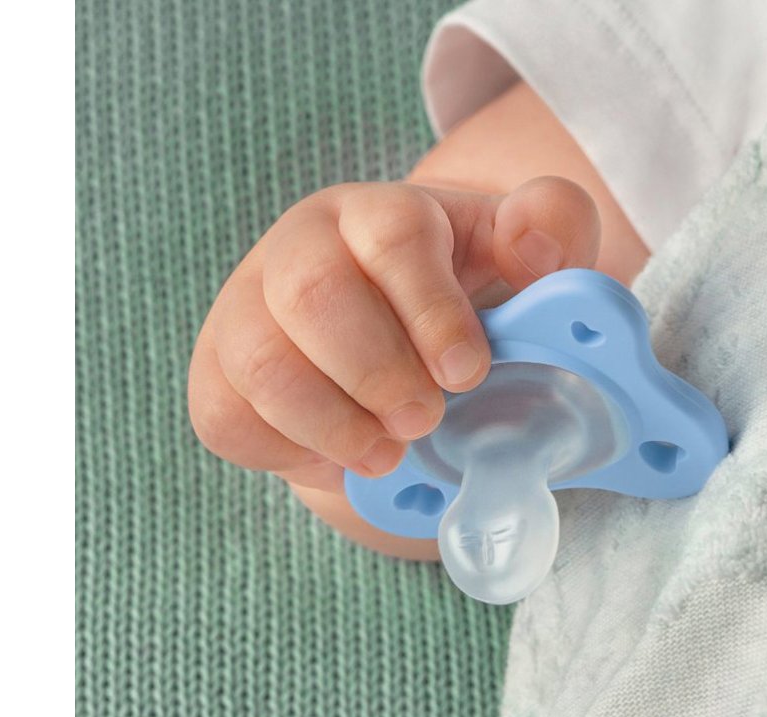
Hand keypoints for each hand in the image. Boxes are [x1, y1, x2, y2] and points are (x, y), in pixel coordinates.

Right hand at [188, 176, 601, 556]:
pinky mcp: (216, 372)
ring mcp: (247, 308)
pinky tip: (337, 453)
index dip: (431, 308)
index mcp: (378, 213)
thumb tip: (534, 239)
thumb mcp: (517, 263)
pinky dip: (287, 451)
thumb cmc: (459, 306)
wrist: (387, 356)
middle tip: (424, 421)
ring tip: (387, 453)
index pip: (393, 235)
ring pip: (262, 362)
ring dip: (333, 423)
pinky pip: (228, 416)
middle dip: (378, 371)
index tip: (467, 372)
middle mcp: (301, 248)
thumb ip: (550, 230)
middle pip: (313, 294)